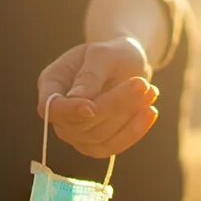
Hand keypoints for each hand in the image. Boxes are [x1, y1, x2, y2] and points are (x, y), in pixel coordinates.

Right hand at [35, 36, 161, 158]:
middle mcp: (60, 113)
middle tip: (142, 84)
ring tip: (150, 90)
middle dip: (113, 106)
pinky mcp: (97, 144)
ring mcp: (76, 132)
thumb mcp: (103, 53)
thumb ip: (91, 74)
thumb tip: (79, 100)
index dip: (69, 112)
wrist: (128, 66)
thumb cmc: (113, 54)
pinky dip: (134, 131)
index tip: (92, 107)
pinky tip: (150, 112)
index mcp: (52, 84)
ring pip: (98, 136)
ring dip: (128, 115)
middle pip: (79, 124)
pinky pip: (112, 147)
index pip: (49, 108)